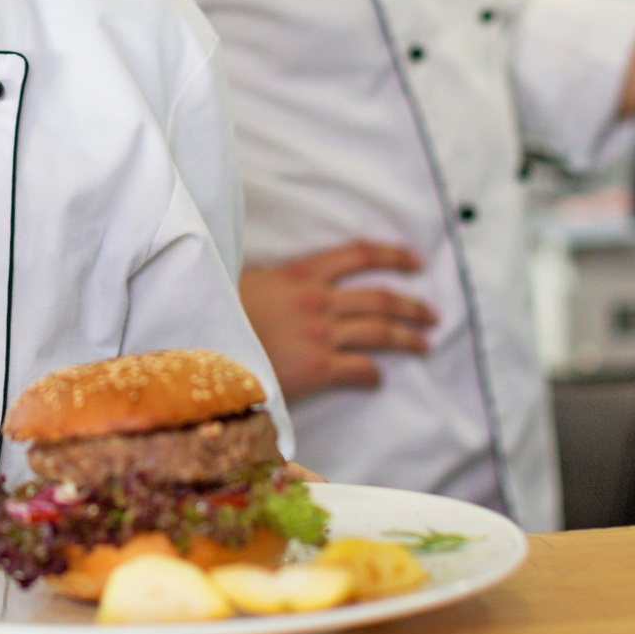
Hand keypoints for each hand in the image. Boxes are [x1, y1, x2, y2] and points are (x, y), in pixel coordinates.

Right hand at [239, 241, 435, 403]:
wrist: (202, 347)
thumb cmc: (220, 314)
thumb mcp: (251, 282)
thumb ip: (282, 281)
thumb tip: (298, 282)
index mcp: (301, 273)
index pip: (359, 254)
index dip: (392, 256)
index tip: (415, 261)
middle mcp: (317, 300)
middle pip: (381, 298)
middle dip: (412, 306)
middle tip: (432, 315)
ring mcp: (319, 335)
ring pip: (379, 333)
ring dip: (408, 338)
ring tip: (423, 344)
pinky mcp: (316, 368)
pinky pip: (359, 369)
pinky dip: (373, 374)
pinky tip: (378, 379)